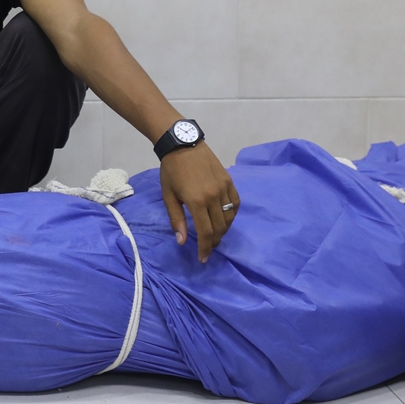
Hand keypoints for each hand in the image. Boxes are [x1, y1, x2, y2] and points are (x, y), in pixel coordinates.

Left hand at [158, 142, 238, 262]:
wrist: (182, 144)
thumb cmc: (171, 171)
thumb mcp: (169, 196)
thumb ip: (177, 220)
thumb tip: (183, 242)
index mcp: (196, 201)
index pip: (206, 232)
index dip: (206, 248)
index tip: (203, 258)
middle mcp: (214, 196)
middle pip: (220, 228)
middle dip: (214, 242)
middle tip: (208, 248)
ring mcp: (224, 188)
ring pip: (230, 217)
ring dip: (224, 230)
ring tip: (215, 235)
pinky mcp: (229, 181)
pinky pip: (236, 204)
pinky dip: (232, 215)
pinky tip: (225, 219)